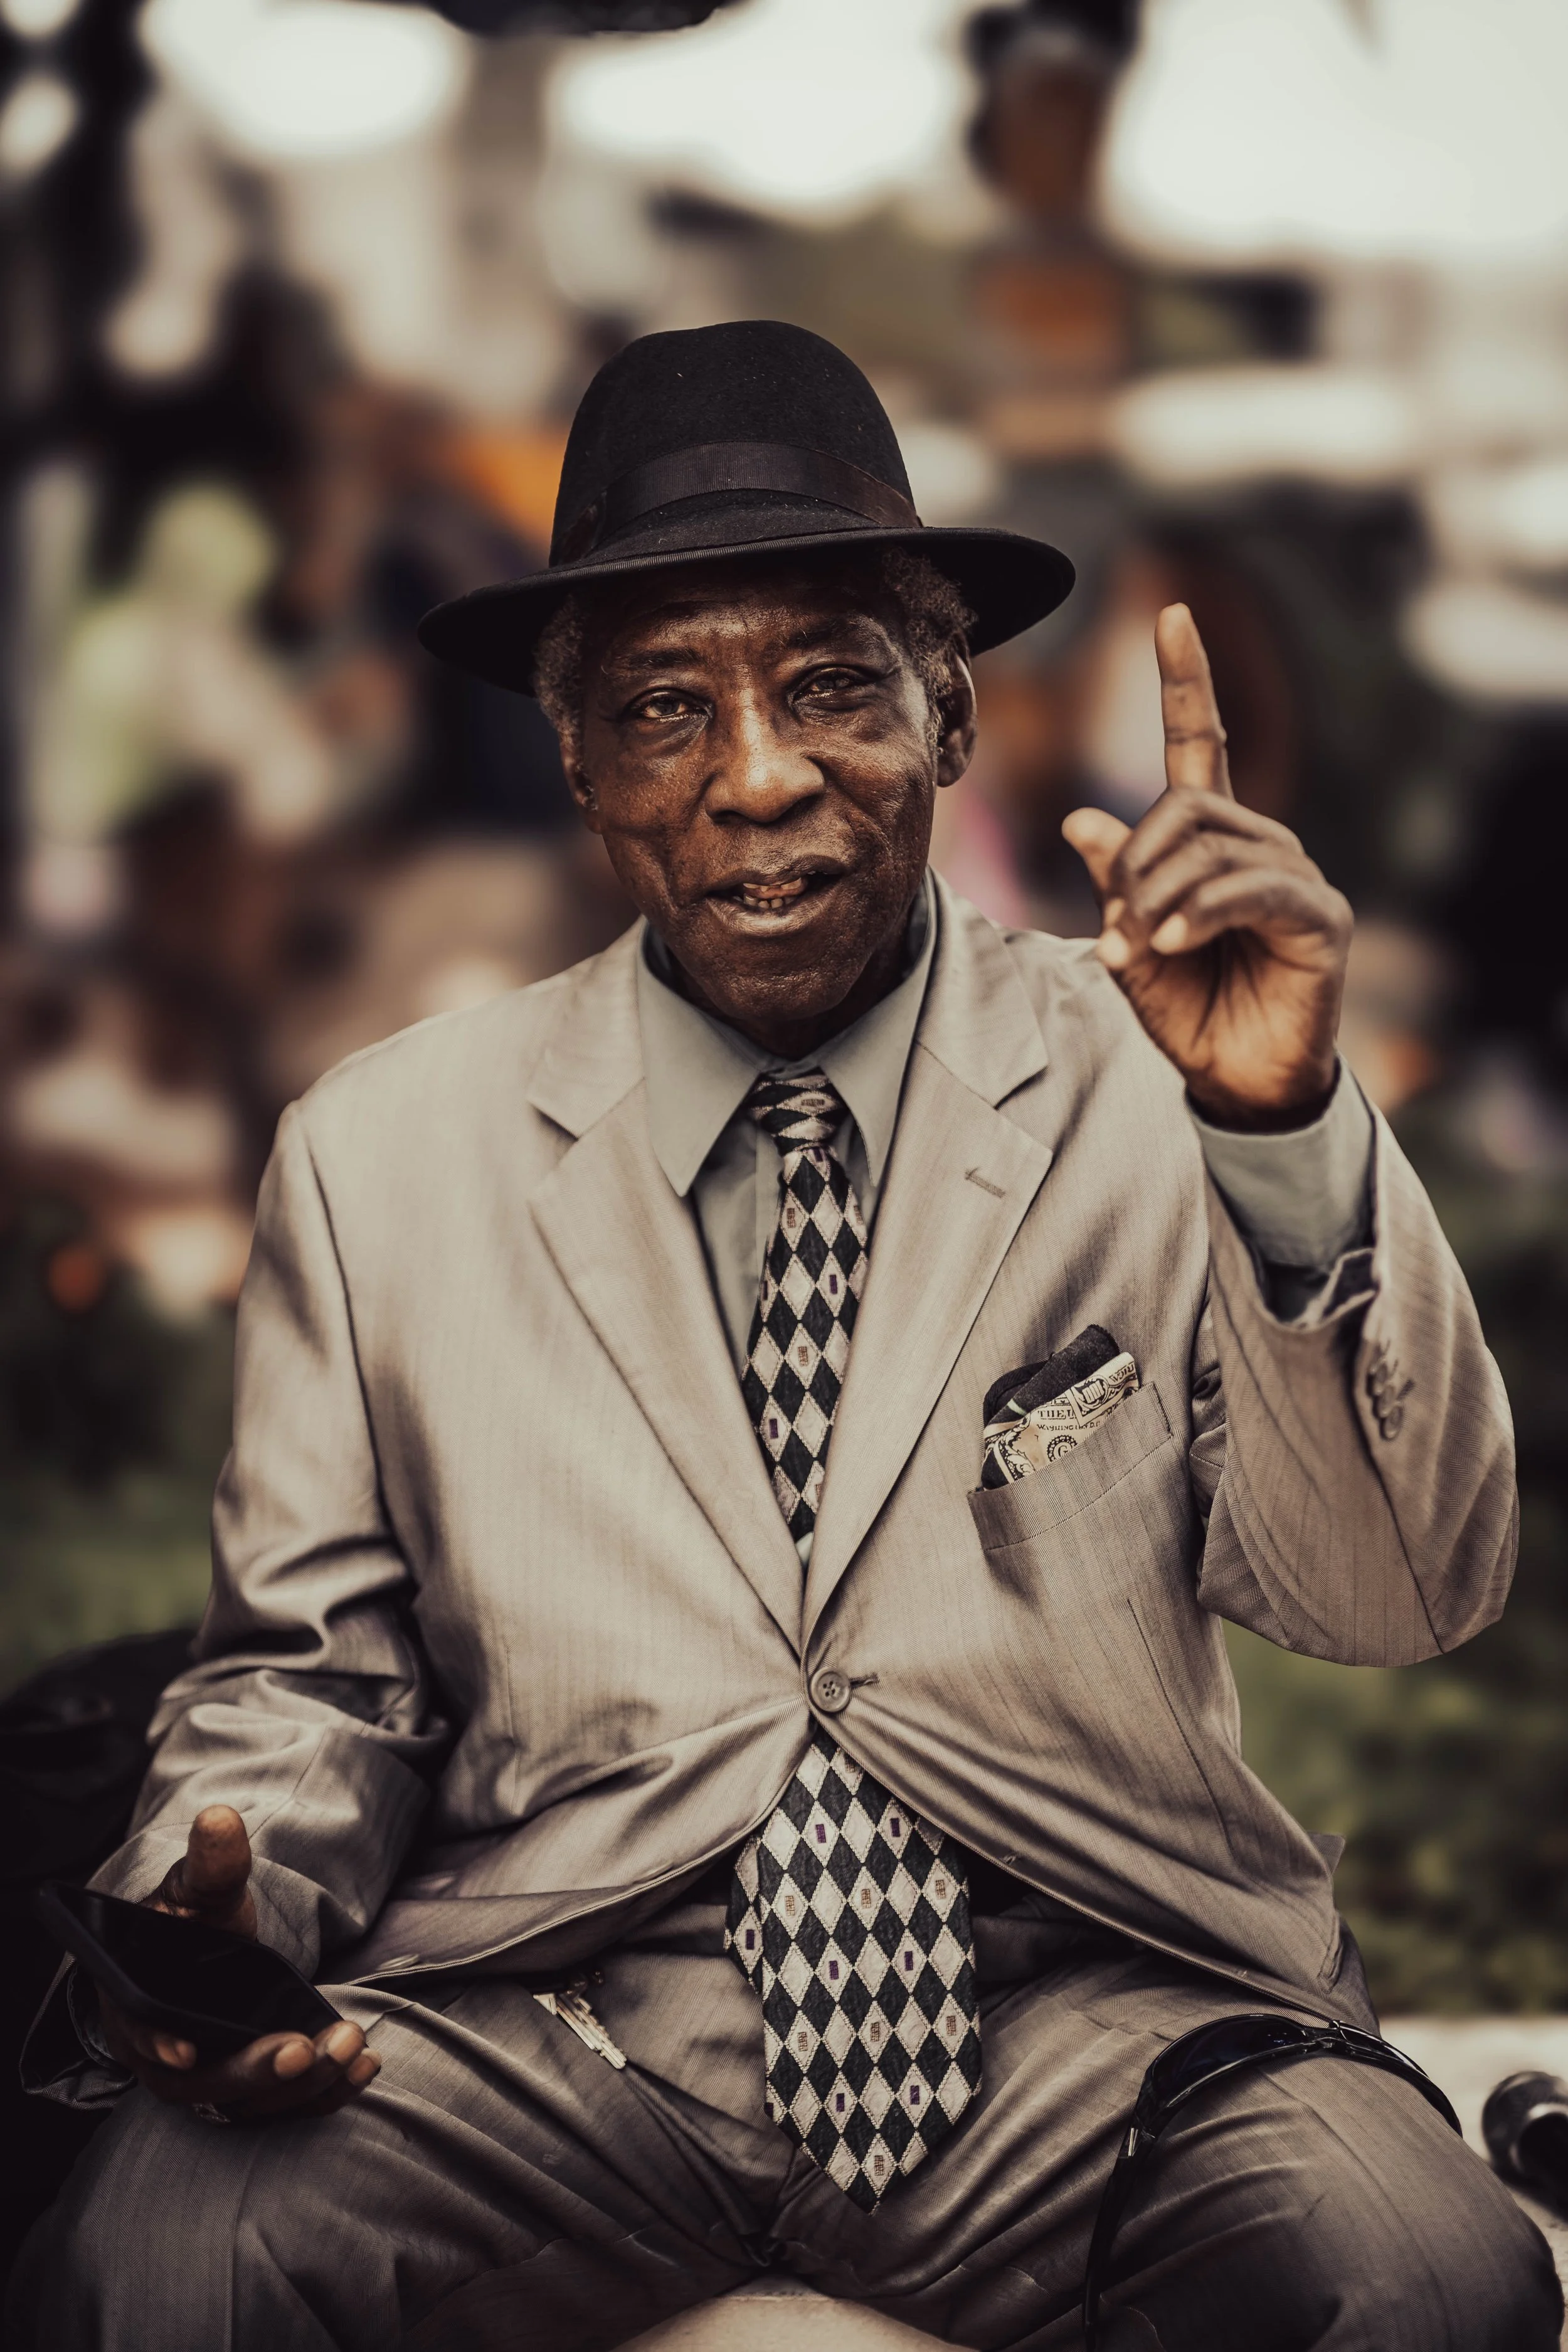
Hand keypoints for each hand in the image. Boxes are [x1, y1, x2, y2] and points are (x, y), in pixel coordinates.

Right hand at [97, 1804, 379, 2120]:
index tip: (186, 2048)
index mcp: (136, 2005)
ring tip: (350, 2048)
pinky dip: (325, 2093)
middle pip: (204, 2084)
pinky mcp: (252, 2093)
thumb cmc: (191, 1923)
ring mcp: (210, 2083)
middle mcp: (166, 2059)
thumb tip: (220, 1818)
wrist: (205, 1955)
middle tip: (304, 2048)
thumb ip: (212, 1865)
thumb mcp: (199, 1889)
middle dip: (255, 2071)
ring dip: (304, 2084)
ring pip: (252, 2105)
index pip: (140, 2031)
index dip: (159, 2042)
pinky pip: (285, 2106)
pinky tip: (364, 2066)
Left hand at [1061, 604, 1351, 1128]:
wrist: (1236, 1080)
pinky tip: (1175, 944)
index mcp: (1210, 838)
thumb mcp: (1131, 943)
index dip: (1186, 678)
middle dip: (1136, 864)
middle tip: (1119, 926)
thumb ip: (1114, 884)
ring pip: (1212, 849)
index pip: (1200, 741)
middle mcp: (1259, 843)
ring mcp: (1295, 875)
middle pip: (1186, 807)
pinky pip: (1250, 890)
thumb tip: (1081, 819)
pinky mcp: (1319, 917)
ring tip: (1147, 947)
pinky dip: (1202, 913)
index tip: (1171, 613)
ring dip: (1161, 900)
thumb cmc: (1188, 1007)